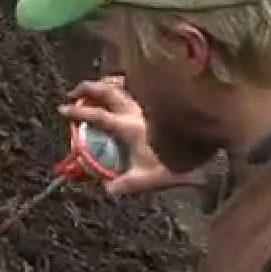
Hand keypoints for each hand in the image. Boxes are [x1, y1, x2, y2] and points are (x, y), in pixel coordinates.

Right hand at [57, 77, 204, 195]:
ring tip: (99, 87)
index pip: (96, 115)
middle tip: (74, 93)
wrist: (208, 144)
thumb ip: (125, 185)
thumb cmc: (178, 162)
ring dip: (107, 82)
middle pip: (106, 89)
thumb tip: (106, 189)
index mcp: (129, 126)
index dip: (76, 111)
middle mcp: (137, 108)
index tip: (62, 109)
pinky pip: (139, 85)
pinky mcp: (162, 99)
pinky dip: (127, 83)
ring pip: (123, 82)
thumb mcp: (148, 179)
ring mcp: (150, 101)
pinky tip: (126, 89)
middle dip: (86, 87)